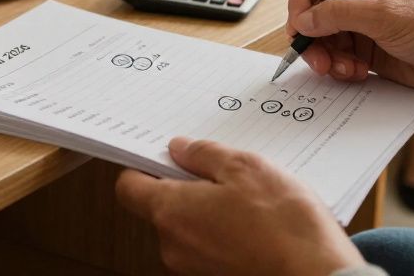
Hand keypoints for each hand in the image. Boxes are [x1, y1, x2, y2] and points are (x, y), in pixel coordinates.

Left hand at [115, 137, 362, 275]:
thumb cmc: (284, 225)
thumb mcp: (245, 168)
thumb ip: (204, 155)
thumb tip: (180, 149)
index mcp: (171, 212)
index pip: (129, 187)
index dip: (142, 167)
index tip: (164, 155)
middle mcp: (174, 246)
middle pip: (162, 208)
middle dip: (188, 187)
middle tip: (224, 172)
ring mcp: (194, 268)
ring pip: (191, 227)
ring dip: (213, 210)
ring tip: (251, 200)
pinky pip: (211, 247)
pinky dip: (228, 232)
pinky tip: (259, 223)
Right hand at [286, 0, 413, 98]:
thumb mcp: (385, 16)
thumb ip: (338, 15)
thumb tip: (302, 20)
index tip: (298, 24)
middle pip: (315, 10)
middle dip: (311, 35)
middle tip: (314, 58)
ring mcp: (364, 24)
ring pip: (323, 37)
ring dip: (325, 56)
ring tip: (340, 69)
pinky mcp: (369, 51)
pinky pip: (338, 57)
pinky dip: (339, 68)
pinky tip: (356, 73)